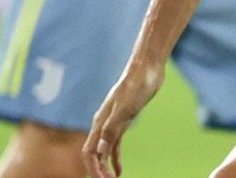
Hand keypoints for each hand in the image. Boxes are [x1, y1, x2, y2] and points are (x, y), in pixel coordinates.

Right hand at [82, 62, 164, 177]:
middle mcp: (102, 125)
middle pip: (94, 154)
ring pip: (103, 152)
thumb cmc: (136, 85)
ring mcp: (112, 123)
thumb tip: (100, 152)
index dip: (93, 170)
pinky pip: (115, 145)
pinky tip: (120, 170)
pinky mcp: (123, 121)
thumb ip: (112, 129)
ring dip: (105, 168)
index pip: (89, 152)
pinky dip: (115, 159)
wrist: (146, 68)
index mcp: (100, 123)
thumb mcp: (125, 109)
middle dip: (98, 172)